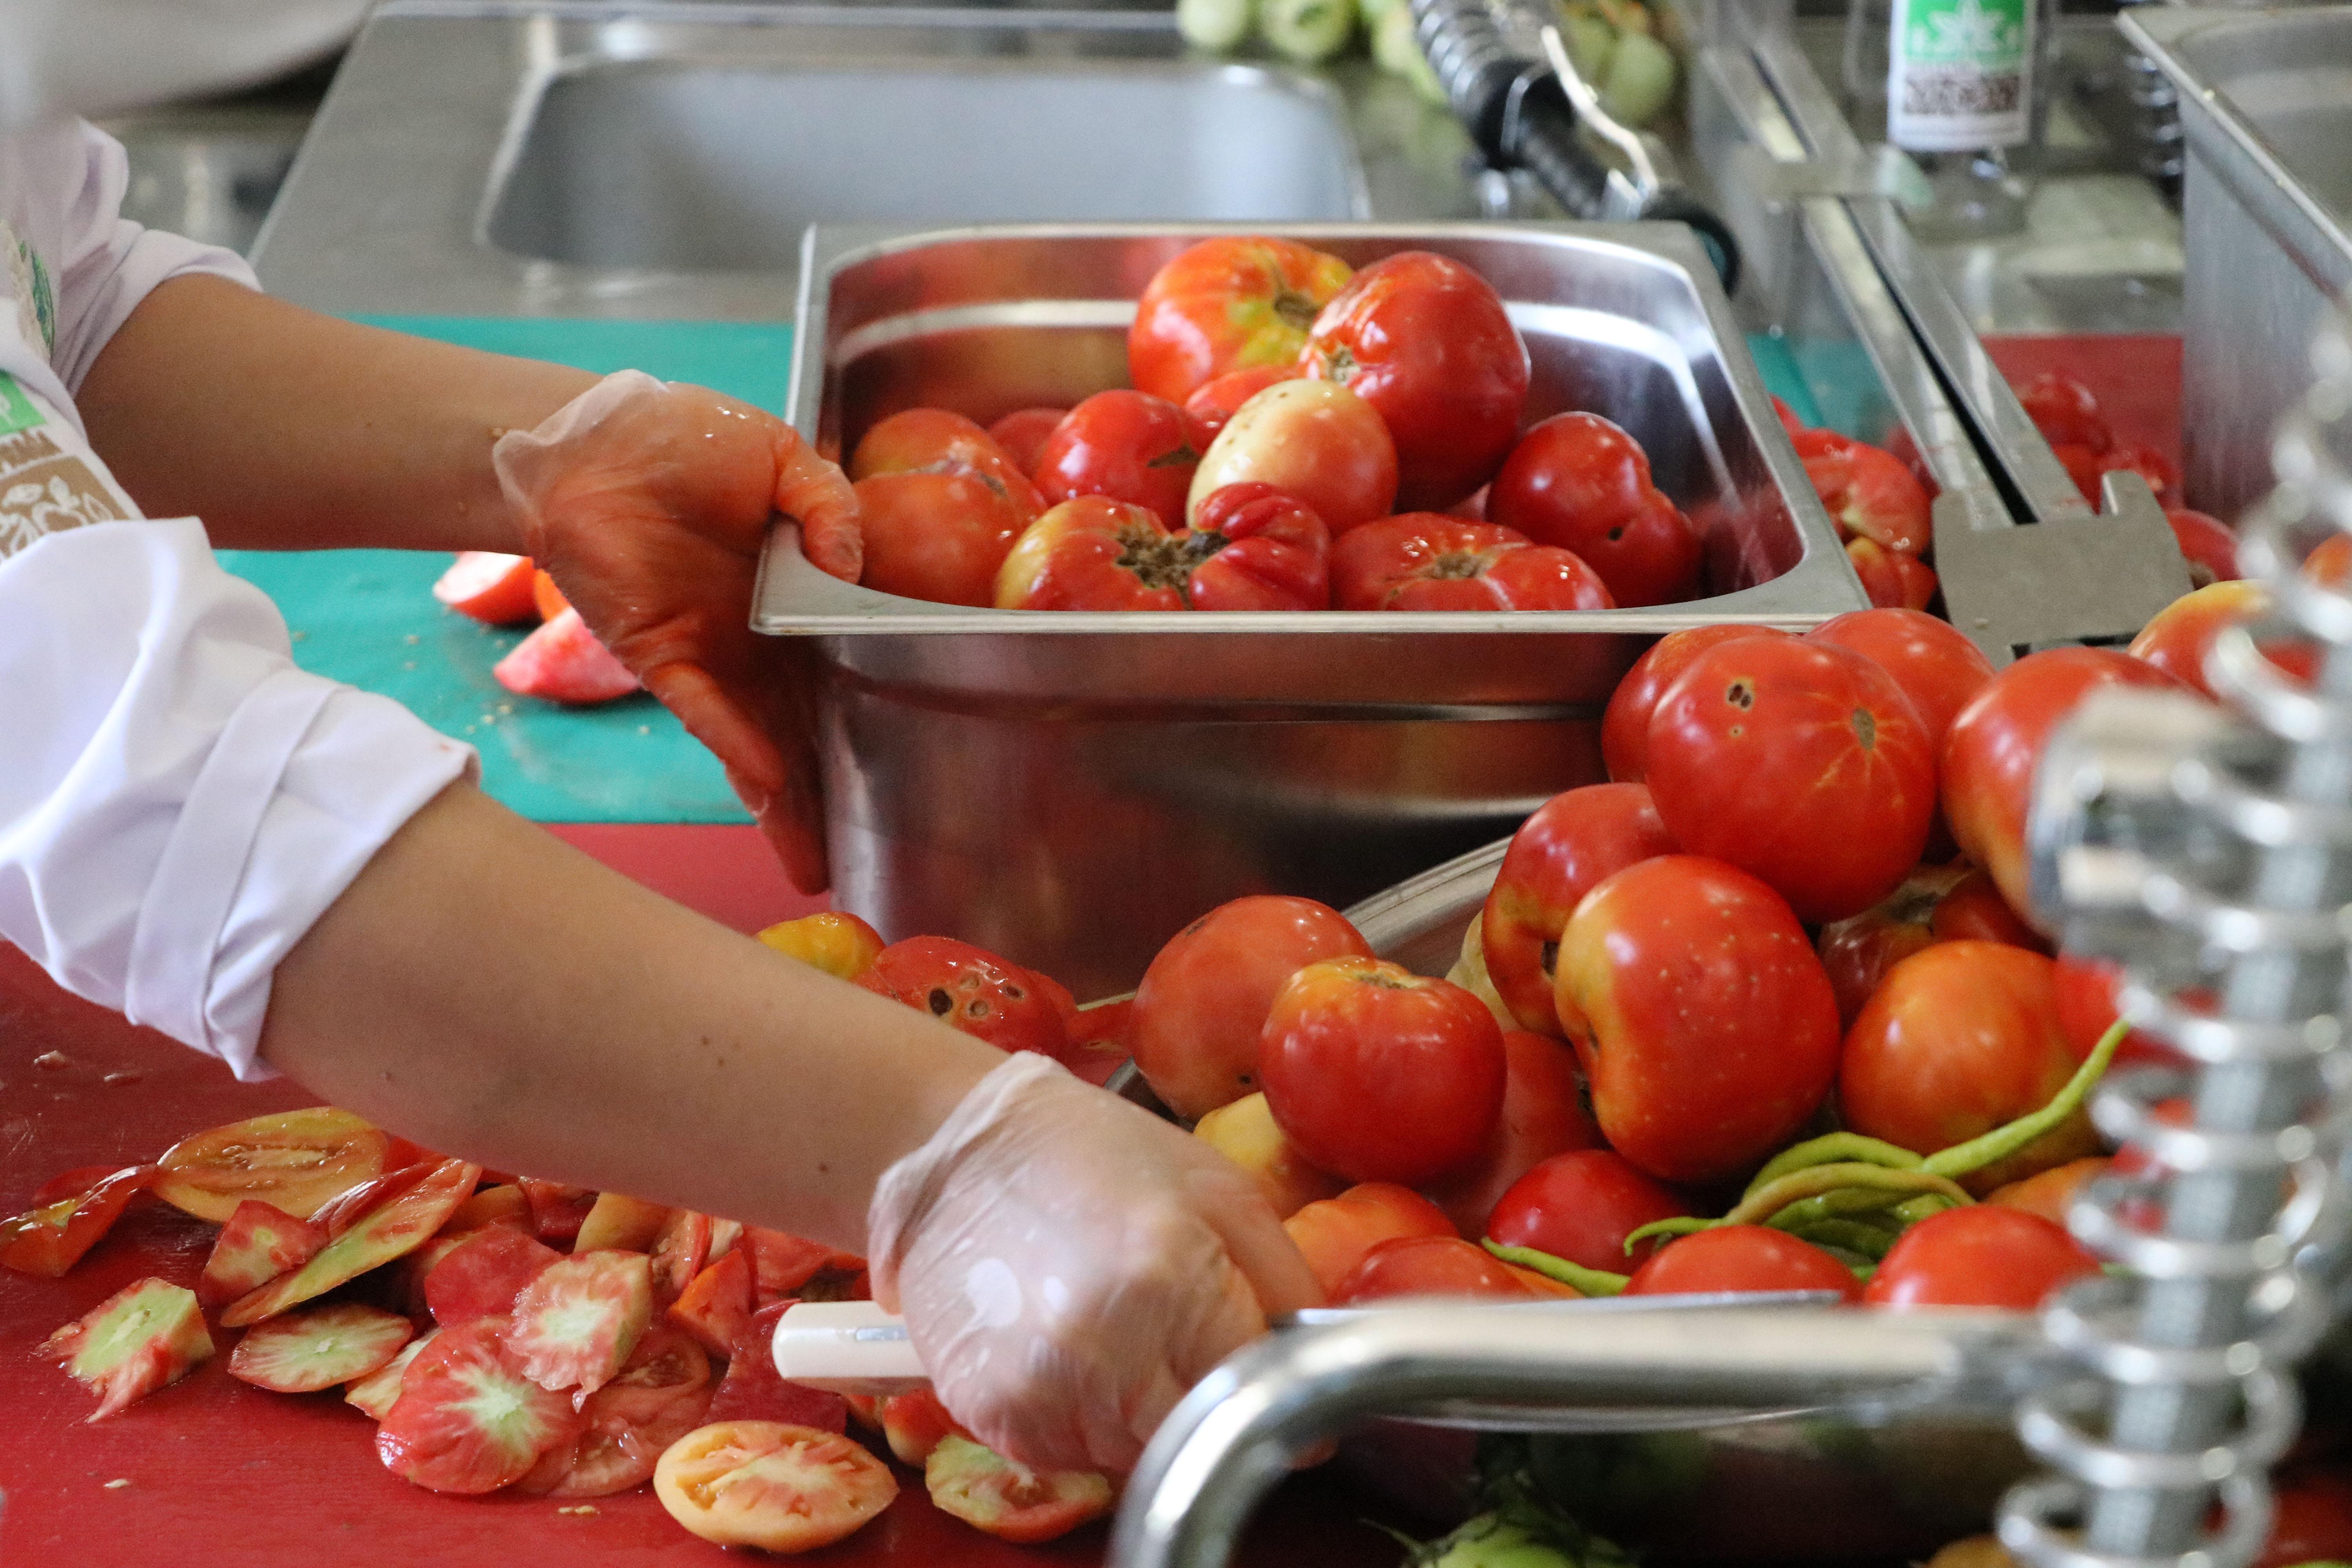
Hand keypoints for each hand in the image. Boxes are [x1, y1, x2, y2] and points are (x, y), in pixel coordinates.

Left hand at [492, 372, 860, 892]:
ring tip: (816, 864)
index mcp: (805, 601)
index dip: (881, 720)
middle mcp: (766, 643)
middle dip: (835, 800)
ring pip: (763, 745)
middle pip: (811, 732)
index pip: (852, 671)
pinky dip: (735, 742)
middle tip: (866, 862)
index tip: (916, 768)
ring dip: (789, 803)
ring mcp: (717, 656)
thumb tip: (852, 563)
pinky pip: (706, 710)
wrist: (592, 443)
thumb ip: (829, 505)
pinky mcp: (664, 656)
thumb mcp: (782, 458)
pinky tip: (767, 778)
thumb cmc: (687, 440)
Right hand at [867, 1052, 1322, 1473]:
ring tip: (1120, 1334)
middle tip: (1185, 1346)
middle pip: (1195, 1435)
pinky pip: (1070, 1453)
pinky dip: (1085, 1420)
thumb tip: (1321, 1365)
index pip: (1253, 1386)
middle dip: (1207, 1403)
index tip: (1274, 1386)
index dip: (1272, 1390)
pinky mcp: (993, 1413)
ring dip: (1143, 1413)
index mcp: (1169, 1276)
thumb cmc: (1095, 1155)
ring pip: (1133, 1455)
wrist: (957, 1151)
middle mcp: (1102, 1346)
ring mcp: (1040, 1388)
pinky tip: (1073, 1352)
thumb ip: (1284, 1280)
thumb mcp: (1220, 1189)